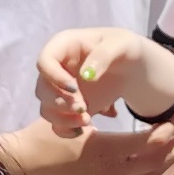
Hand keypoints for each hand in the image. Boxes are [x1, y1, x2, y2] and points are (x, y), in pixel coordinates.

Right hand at [0, 117, 173, 174]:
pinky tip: (157, 159)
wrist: (17, 167)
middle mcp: (109, 174)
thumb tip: (138, 124)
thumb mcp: (75, 122)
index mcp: (103, 152)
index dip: (167, 132)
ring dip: (167, 160)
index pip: (147, 144)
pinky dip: (149, 171)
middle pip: (155, 163)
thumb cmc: (42, 136)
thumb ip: (107, 123)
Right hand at [34, 27, 173, 131]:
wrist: (131, 68)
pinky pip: (57, 123)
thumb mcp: (121, 44)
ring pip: (47, 109)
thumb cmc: (124, 49)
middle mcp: (56, 69)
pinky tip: (85, 129)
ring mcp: (60, 90)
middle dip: (61, 102)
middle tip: (84, 107)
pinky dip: (67, 130)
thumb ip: (104, 55)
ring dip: (64, 118)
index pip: (44, 61)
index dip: (54, 77)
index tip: (74, 89)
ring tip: (88, 120)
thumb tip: (87, 75)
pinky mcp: (68, 108)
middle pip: (43, 89)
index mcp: (63, 47)